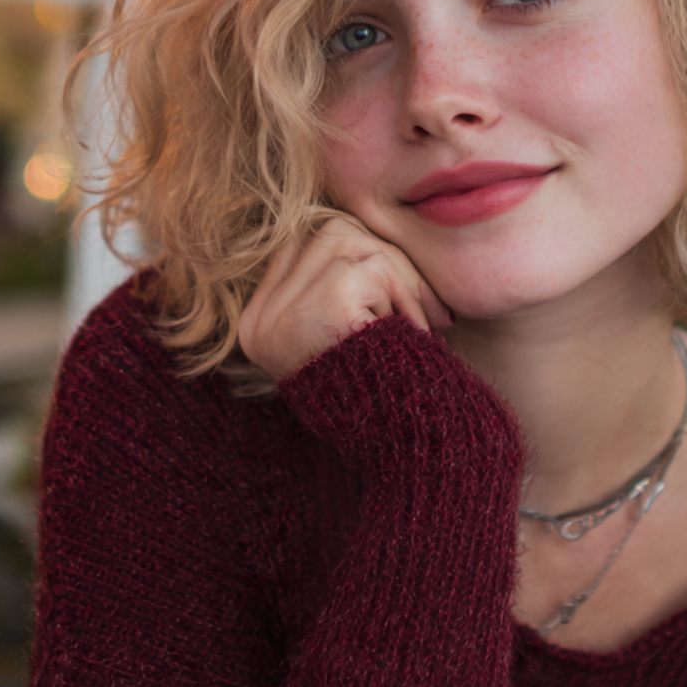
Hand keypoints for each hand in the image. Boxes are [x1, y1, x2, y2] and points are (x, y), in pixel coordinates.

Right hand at [239, 216, 451, 381]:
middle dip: (384, 257)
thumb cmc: (384, 398)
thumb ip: (339, 290)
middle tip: (428, 304)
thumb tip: (366, 236)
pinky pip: (373, 266)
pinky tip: (417, 331)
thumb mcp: (345, 343)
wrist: (404, 452)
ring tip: (421, 323)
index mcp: (257, 326)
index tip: (400, 288)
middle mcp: (262, 318)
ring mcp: (286, 312)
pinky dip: (405, 292)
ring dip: (399, 276)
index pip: (300, 246)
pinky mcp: (325, 306)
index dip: (356, 252)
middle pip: (326, 234)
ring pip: (351, 242)